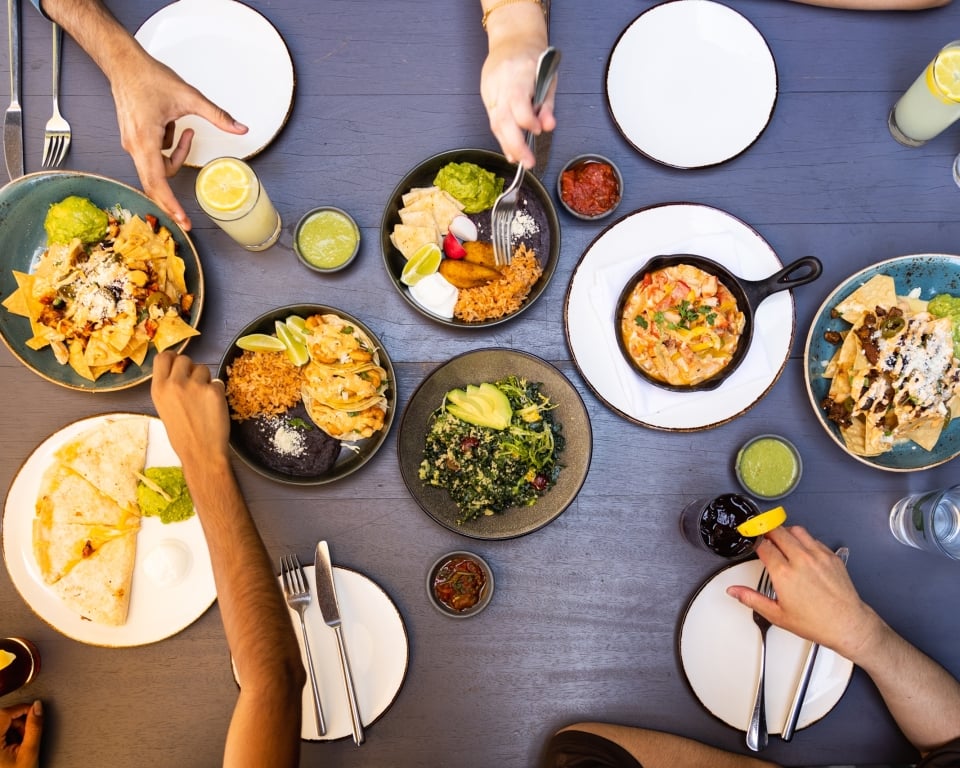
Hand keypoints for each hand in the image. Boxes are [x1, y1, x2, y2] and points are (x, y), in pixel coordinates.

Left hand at [0, 702, 41, 767]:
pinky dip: (6, 735)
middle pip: (1, 717)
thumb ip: (34, 727)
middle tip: (27, 732)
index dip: (21, 708)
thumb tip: (37, 707)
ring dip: (12, 727)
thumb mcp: (29, 752)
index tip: (34, 709)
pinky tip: (12, 746)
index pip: (4, 713)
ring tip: (20, 743)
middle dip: (17, 720)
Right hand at [110, 51, 246, 230]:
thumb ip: (217, 116)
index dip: (170, 204)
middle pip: (153, 184)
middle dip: (171, 201)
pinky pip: (154, 156)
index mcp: (145, 140)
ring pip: (157, 167)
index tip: (182, 219)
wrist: (124, 64)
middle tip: (186, 220)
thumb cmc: (148, 78)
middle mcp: (135, 147)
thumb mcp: (189, 96)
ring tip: (183, 129)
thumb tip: (241, 128)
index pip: (158, 181)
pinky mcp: (134, 140)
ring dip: (176, 156)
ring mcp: (132, 144)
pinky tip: (170, 124)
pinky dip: (167, 147)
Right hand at [150, 351, 229, 471]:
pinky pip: (217, 382)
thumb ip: (169, 387)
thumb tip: (178, 369)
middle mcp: (174, 384)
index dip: (173, 358)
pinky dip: (217, 392)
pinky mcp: (213, 391)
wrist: (200, 452)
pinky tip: (212, 408)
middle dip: (191, 368)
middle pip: (185, 358)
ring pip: (203, 368)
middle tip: (194, 386)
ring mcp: (195, 386)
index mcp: (158, 388)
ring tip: (202, 401)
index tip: (179, 365)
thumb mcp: (163, 407)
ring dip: (205, 380)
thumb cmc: (182, 434)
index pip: (163, 356)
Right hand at [481, 36, 554, 167]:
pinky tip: (510, 150)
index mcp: (519, 75)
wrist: (512, 40)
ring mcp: (490, 91)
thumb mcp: (549, 77)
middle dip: (515, 144)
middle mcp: (501, 84)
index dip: (528, 121)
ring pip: (495, 124)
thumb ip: (547, 104)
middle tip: (528, 162)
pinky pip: (493, 120)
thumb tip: (548, 127)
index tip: (537, 130)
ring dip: (507, 145)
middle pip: (503, 120)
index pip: (519, 105)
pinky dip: (502, 137)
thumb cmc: (534, 58)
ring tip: (519, 161)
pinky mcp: (486, 96)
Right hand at [726, 526, 882, 659]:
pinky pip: (813, 539)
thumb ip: (752, 599)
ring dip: (785, 532)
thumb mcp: (777, 615)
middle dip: (766, 530)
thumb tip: (735, 591)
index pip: (763, 545)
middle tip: (762, 535)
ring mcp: (818, 556)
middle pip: (777, 531)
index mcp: (784, 574)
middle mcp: (801, 560)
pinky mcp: (831, 557)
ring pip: (796, 530)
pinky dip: (804, 540)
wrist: (848, 624)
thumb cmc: (817, 622)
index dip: (754, 540)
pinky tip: (801, 549)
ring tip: (781, 539)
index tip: (752, 541)